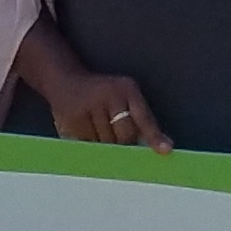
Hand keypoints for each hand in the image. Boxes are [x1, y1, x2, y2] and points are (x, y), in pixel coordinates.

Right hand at [36, 60, 173, 153]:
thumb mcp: (125, 95)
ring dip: (105, 144)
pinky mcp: (74, 120)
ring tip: (97, 129)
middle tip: (117, 139)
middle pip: (125, 135)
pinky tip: (87, 132)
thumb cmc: (102, 93)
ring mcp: (90, 107)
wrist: (65, 79)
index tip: (165, 151)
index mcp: (126, 89)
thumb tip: (163, 147)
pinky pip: (89, 144)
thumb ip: (142, 118)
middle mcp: (109, 96)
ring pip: (106, 143)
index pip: (144, 117)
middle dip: (124, 144)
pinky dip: (91, 143)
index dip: (154, 136)